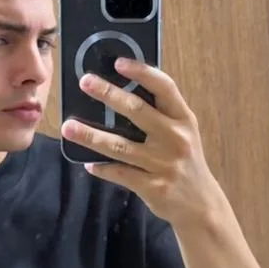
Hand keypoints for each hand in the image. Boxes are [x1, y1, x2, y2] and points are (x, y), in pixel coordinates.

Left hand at [61, 59, 219, 225]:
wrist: (201, 205)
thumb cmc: (186, 161)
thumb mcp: (183, 133)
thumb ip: (161, 114)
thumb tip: (122, 91)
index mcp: (184, 119)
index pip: (165, 88)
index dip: (142, 72)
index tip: (118, 62)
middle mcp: (176, 138)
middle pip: (138, 110)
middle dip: (108, 94)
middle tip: (84, 82)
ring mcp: (164, 164)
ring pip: (120, 146)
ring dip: (91, 136)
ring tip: (68, 127)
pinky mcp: (153, 187)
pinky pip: (120, 174)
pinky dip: (102, 168)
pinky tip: (88, 163)